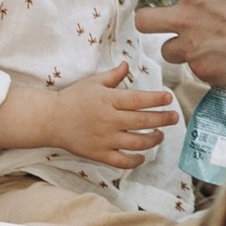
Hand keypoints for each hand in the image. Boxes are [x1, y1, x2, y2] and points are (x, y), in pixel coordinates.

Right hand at [42, 61, 182, 169]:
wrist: (50, 119)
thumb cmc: (72, 98)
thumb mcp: (93, 82)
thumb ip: (113, 76)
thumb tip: (127, 64)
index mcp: (108, 100)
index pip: (138, 100)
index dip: (156, 99)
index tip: (169, 99)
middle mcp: (108, 120)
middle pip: (142, 121)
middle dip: (162, 119)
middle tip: (174, 117)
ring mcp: (104, 139)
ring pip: (136, 143)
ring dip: (153, 140)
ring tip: (160, 135)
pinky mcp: (98, 154)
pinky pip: (121, 161)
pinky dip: (135, 161)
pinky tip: (142, 156)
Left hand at [136, 0, 225, 93]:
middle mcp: (186, 20)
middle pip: (143, 20)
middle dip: (153, 18)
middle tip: (170, 15)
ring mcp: (192, 49)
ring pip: (166, 49)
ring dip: (179, 45)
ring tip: (200, 40)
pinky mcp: (203, 72)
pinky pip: (193, 68)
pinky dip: (202, 64)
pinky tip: (221, 57)